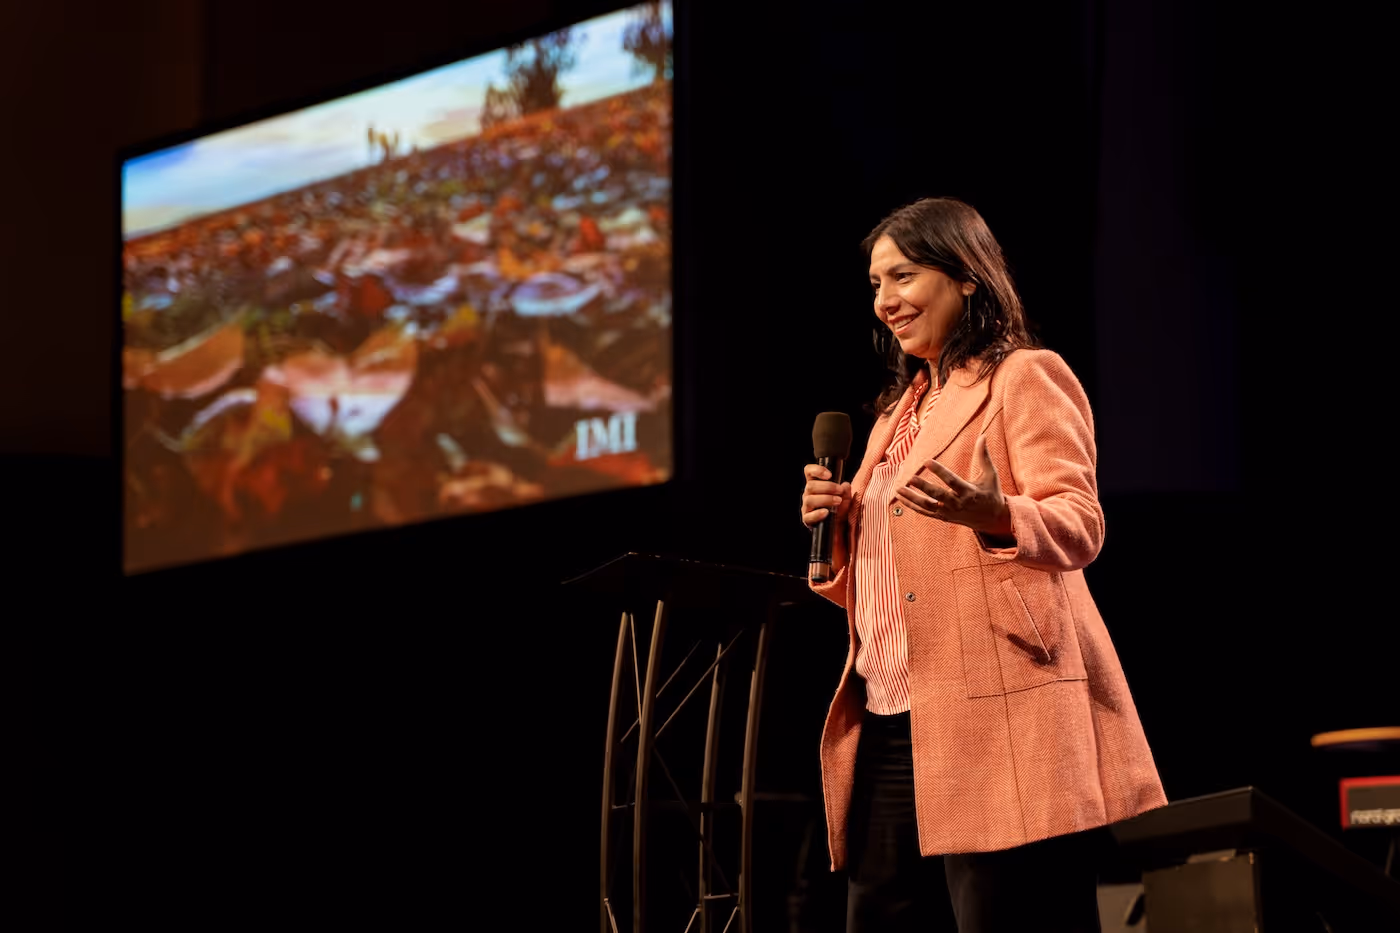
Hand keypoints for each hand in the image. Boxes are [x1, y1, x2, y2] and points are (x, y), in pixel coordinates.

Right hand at [801, 464, 852, 526]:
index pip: (809, 472)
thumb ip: (846, 492)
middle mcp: (809, 494)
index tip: (829, 475)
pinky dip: (818, 513)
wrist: (839, 527)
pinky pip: (809, 516)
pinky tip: (826, 512)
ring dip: (825, 499)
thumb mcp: (846, 499)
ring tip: (838, 501)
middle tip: (840, 491)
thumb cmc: (840, 509)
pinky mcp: (807, 519)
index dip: (817, 470)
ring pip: (810, 499)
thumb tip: (845, 485)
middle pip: (810, 486)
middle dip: (827, 487)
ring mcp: (807, 507)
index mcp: (816, 485)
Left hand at [895, 435, 1011, 535]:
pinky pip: (925, 512)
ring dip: (912, 498)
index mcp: (969, 492)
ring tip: (899, 488)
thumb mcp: (990, 475)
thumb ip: (984, 456)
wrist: (992, 519)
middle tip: (910, 478)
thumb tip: (982, 436)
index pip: (952, 481)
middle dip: (924, 487)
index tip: (927, 461)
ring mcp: (949, 512)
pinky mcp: (943, 517)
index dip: (939, 471)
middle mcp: (958, 504)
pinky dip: (911, 506)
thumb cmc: (991, 493)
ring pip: (928, 506)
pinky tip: (900, 497)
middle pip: (938, 495)